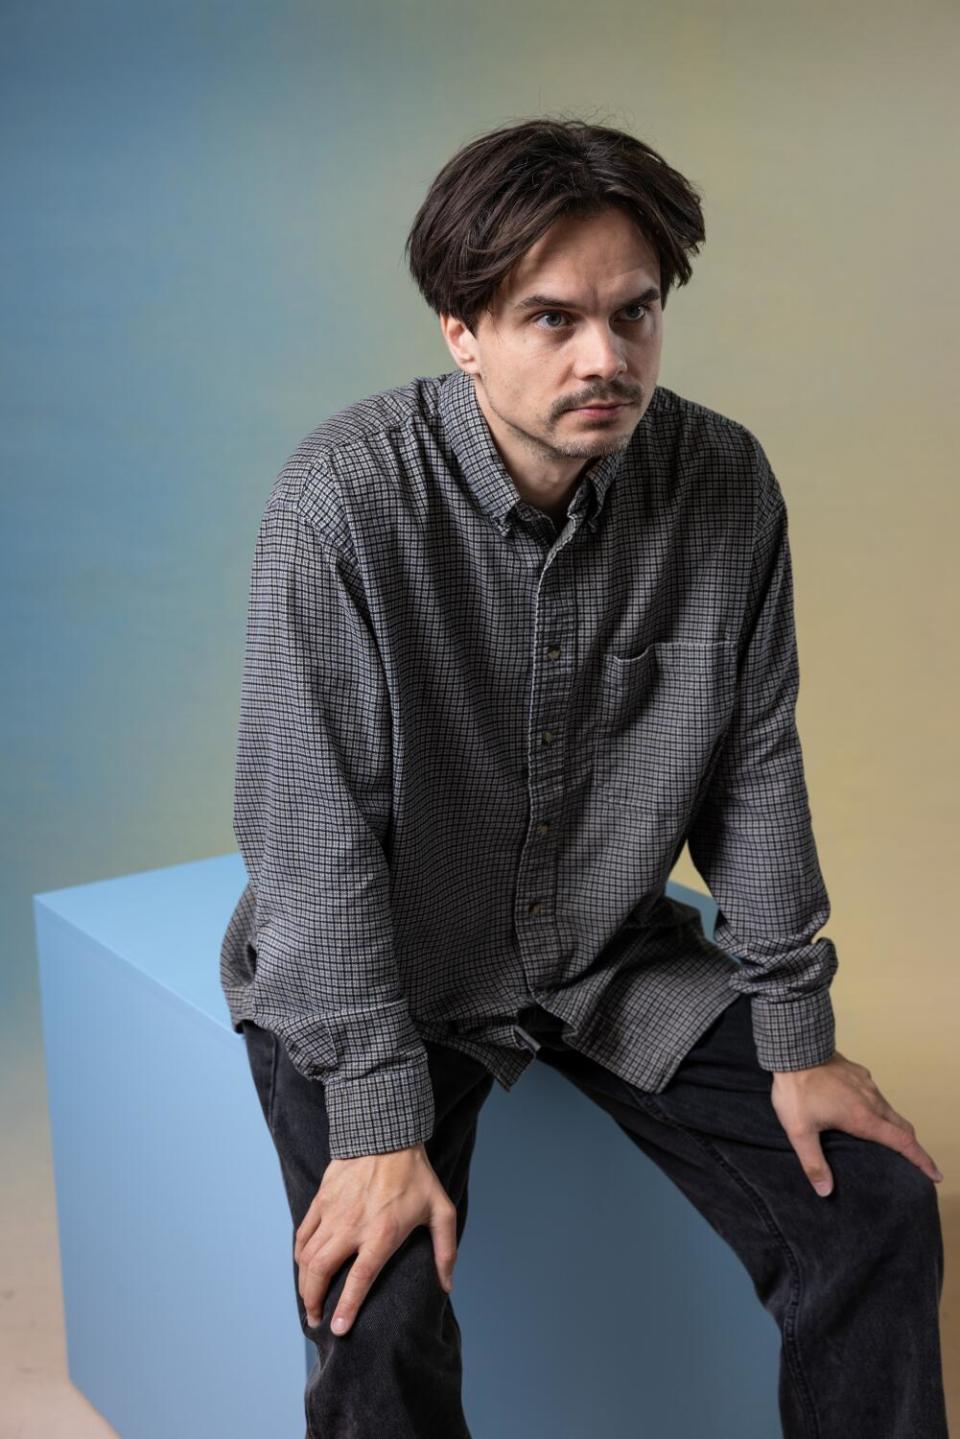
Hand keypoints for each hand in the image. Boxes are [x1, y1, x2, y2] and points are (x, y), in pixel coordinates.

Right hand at [293, 1141, 457, 1335]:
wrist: (386, 1133)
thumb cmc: (416, 1175)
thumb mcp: (441, 1210)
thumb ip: (445, 1250)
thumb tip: (446, 1286)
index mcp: (381, 1233)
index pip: (359, 1279)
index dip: (347, 1308)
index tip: (338, 1330)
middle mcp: (352, 1226)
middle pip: (321, 1271)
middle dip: (313, 1302)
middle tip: (315, 1320)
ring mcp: (333, 1212)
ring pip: (307, 1256)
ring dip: (304, 1284)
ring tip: (309, 1301)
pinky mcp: (321, 1199)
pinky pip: (303, 1234)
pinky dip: (300, 1256)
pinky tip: (304, 1267)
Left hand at [769, 1050, 943, 1196]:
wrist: (795, 1050)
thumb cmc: (797, 1091)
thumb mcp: (800, 1131)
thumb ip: (813, 1162)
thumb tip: (825, 1191)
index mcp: (863, 1118)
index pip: (902, 1142)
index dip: (921, 1160)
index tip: (934, 1174)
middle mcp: (872, 1101)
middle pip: (901, 1127)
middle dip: (912, 1146)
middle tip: (915, 1163)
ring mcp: (866, 1084)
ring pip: (889, 1109)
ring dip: (895, 1126)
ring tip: (890, 1141)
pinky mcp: (859, 1073)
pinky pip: (876, 1095)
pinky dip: (880, 1109)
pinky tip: (867, 1112)